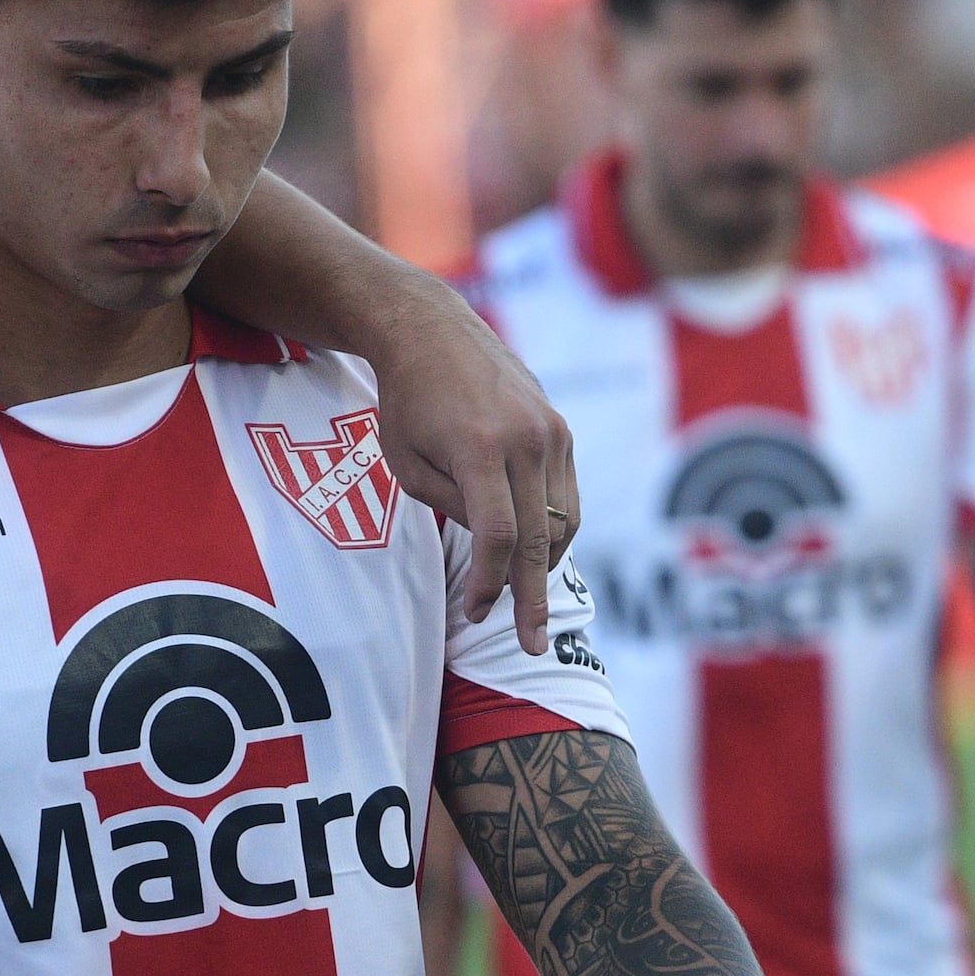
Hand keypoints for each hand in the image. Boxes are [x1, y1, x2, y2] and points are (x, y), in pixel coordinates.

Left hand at [358, 297, 582, 654]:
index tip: (476, 613)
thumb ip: (450, 508)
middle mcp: (526, 438)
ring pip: (563, 522)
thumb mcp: (405, 461)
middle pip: (539, 538)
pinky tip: (532, 553)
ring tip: (521, 596)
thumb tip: (491, 548)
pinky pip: (568, 496)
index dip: (489, 583)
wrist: (432, 329)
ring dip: (544, 566)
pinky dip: (554, 532)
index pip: (498, 536)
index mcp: (479, 447)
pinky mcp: (562, 428)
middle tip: (530, 645)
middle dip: (532, 598)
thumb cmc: (406, 401)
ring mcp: (552, 431)